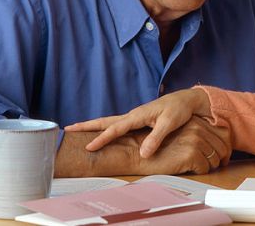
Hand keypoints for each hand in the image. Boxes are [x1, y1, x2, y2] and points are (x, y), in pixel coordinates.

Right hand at [56, 116, 229, 176]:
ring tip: (77, 130)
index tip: (88, 147)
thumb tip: (144, 154)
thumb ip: (156, 137)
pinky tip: (100, 133)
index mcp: (138, 115)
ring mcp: (134, 117)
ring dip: (93, 126)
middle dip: (87, 125)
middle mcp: (133, 115)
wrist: (186, 100)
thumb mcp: (170, 123)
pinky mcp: (138, 120)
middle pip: (106, 121)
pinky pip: (117, 124)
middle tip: (68, 129)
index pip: (116, 128)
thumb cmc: (179, 110)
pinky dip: (105, 127)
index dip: (102, 138)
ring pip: (110, 122)